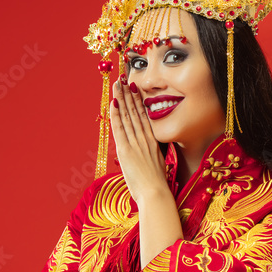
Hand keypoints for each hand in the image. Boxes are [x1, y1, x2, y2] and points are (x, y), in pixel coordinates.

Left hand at [110, 78, 168, 203]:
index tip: (134, 88)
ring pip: (127, 116)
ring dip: (122, 99)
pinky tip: (114, 103)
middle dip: (129, 94)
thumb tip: (147, 150)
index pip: (144, 116)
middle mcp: (144, 138)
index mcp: (153, 141)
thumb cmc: (156, 183)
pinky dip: (116, 115)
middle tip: (124, 79)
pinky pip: (120, 128)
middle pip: (135, 111)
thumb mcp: (157, 163)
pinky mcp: (126, 150)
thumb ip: (151, 153)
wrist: (156, 193)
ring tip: (118, 85)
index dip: (138, 100)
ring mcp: (135, 143)